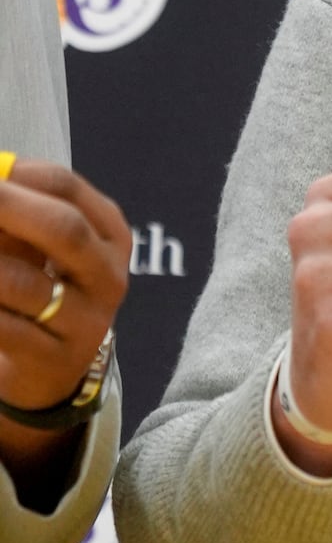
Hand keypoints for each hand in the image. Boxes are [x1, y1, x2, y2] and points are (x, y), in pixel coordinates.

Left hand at [0, 160, 130, 414]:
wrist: (50, 368)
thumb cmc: (42, 290)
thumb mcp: (40, 249)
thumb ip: (16, 216)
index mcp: (109, 236)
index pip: (68, 188)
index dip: (19, 174)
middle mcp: (108, 277)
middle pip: (64, 229)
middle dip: (8, 206)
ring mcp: (86, 322)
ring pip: (23, 284)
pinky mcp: (53, 360)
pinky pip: (4, 328)